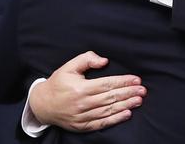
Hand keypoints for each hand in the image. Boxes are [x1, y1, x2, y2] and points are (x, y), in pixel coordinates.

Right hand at [29, 51, 145, 131]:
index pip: (107, 84)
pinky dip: (115, 119)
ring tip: (139, 100)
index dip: (123, 82)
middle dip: (129, 93)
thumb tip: (104, 61)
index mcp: (80, 88)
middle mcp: (82, 103)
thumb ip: (86, 59)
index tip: (136, 79)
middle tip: (143, 90)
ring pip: (109, 110)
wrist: (42, 105)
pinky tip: (127, 114)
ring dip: (126, 105)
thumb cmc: (58, 83)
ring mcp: (82, 116)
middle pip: (111, 97)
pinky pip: (102, 123)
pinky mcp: (82, 126)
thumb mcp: (69, 66)